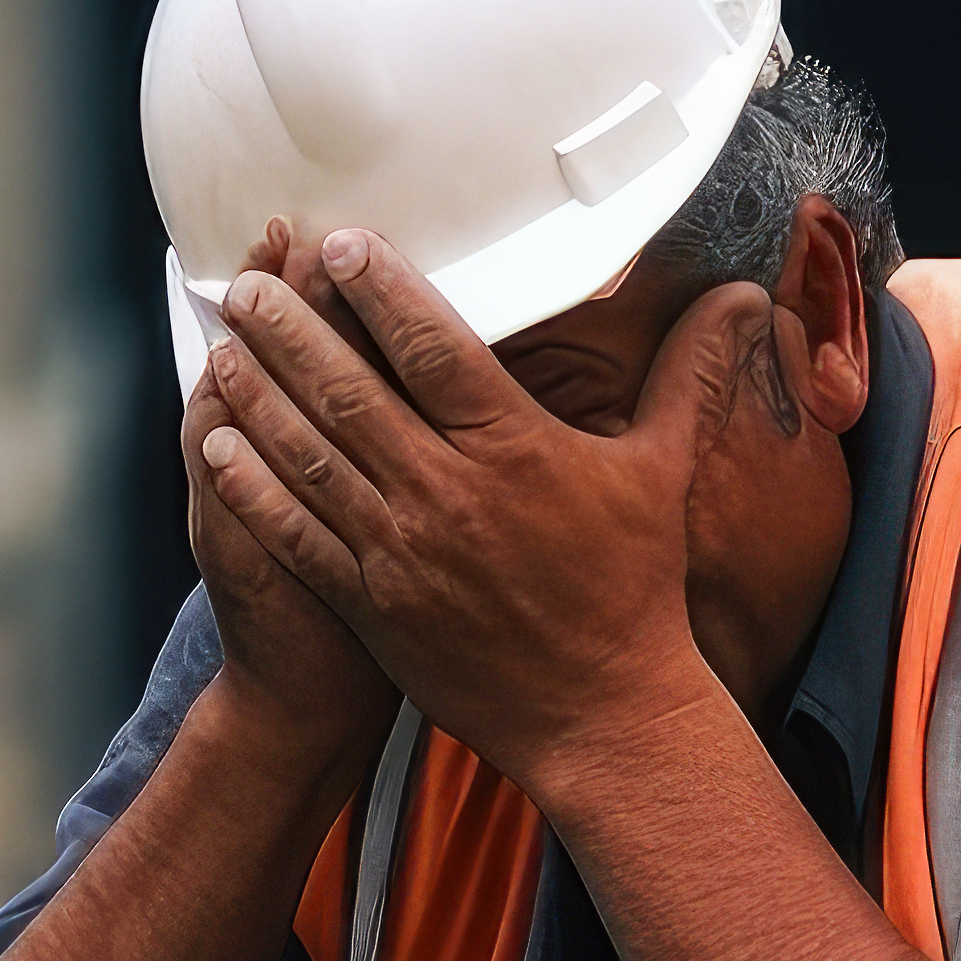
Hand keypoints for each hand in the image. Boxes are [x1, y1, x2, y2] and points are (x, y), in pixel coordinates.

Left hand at [194, 231, 768, 791]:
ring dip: (257, 396)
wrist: (602, 715)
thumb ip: (690, 378)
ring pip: (311, 456)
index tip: (340, 244)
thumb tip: (744, 302)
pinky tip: (216, 446)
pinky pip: (298, 535)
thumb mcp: (663, 474)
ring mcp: (402, 553)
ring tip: (221, 344)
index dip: (382, 290)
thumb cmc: (634, 591)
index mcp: (514, 450)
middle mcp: (449, 493)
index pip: (434, 348)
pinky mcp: (374, 606)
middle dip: (291, 330)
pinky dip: (253, 488)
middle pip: (351, 391)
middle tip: (248, 283)